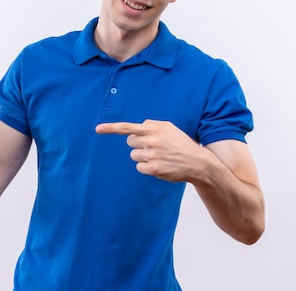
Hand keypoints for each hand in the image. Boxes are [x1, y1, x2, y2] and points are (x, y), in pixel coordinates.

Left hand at [96, 119, 211, 181]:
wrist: (197, 162)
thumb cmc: (182, 144)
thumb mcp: (170, 128)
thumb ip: (153, 125)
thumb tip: (138, 127)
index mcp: (154, 129)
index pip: (127, 127)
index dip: (111, 128)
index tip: (98, 129)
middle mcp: (151, 141)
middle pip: (129, 143)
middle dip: (138, 145)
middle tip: (153, 147)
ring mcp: (151, 155)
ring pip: (134, 156)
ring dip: (143, 157)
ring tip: (159, 157)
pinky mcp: (153, 169)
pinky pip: (139, 167)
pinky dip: (147, 167)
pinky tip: (159, 165)